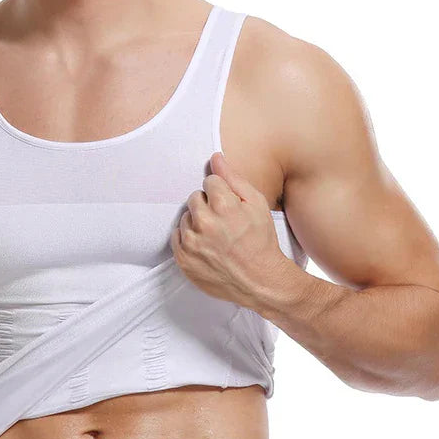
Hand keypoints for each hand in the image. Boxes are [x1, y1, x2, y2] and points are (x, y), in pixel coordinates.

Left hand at [170, 151, 289, 308]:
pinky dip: (188, 239)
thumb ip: (233, 179)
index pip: (209, 181)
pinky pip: (177, 237)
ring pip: (185, 217)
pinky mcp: (183, 259)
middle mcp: (204, 222)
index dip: (222, 193)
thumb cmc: (261, 241)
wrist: (260, 280)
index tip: (230, 207)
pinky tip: (206, 246)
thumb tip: (215, 158)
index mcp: (223, 205)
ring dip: (197, 223)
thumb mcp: (256, 204)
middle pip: (194, 198)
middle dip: (208, 206)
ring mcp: (191, 242)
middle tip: (224, 223)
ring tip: (216, 237)